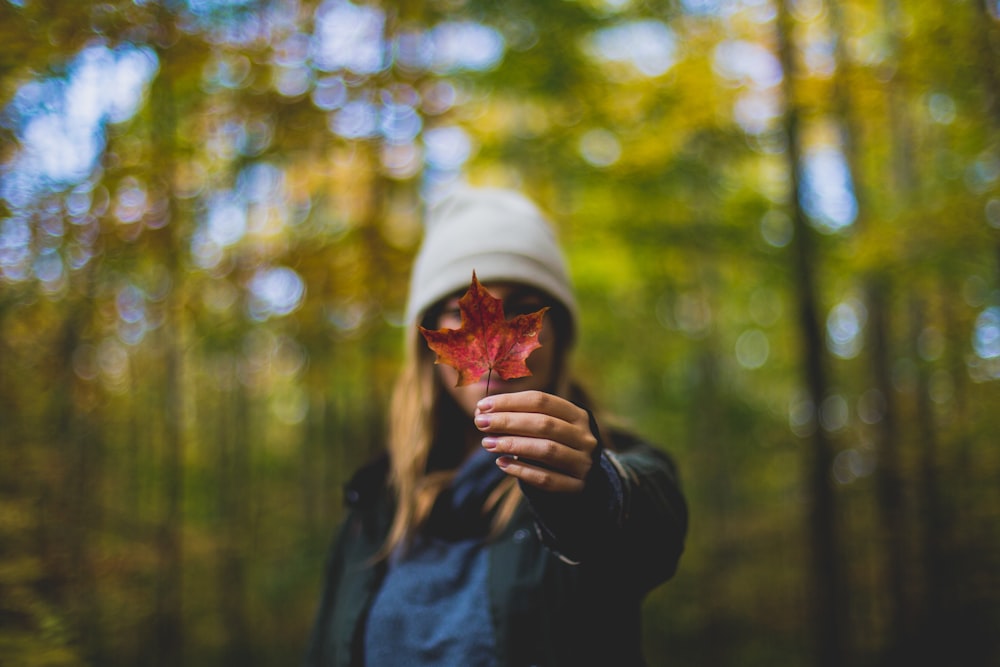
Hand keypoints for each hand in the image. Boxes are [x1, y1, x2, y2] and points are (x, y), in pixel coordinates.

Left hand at [475, 390, 598, 492]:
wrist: (579, 478)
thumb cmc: (553, 444)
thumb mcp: (544, 426)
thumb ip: (518, 417)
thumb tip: (481, 410)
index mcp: (577, 415)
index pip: (541, 400)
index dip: (510, 401)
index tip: (482, 405)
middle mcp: (584, 437)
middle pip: (543, 424)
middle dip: (507, 422)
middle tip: (480, 423)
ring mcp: (583, 463)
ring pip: (546, 450)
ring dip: (512, 445)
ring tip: (487, 443)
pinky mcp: (576, 486)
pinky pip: (546, 478)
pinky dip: (521, 470)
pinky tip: (501, 463)